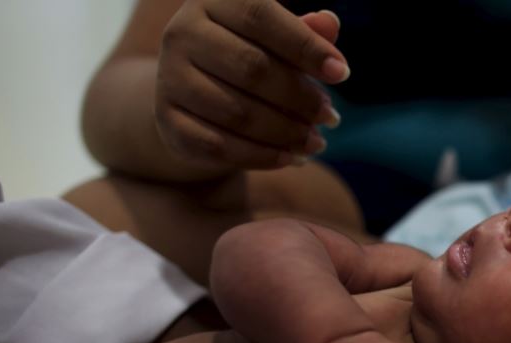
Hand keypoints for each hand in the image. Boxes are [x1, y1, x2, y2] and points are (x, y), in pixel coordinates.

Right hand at [155, 0, 347, 168]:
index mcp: (211, 1)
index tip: (342, 73)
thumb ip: (301, 31)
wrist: (190, 93)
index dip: (305, 46)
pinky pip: (220, 145)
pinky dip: (263, 156)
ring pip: (239, 113)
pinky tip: (290, 158)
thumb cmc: (245, 56)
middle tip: (330, 117)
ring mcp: (170, 78)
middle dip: (300, 98)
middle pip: (252, 69)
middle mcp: (182, 34)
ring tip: (316, 141)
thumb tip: (329, 25)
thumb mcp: (273, 39)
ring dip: (286, 133)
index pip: (260, 17)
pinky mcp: (168, 120)